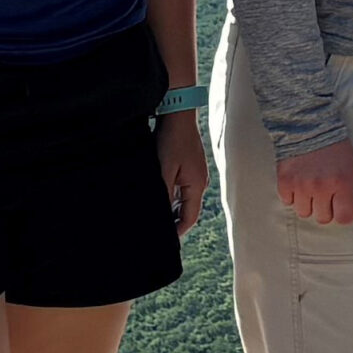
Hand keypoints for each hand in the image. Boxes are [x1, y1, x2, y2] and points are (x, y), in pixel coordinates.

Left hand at [156, 110, 208, 235]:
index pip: (189, 217)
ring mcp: (195, 172)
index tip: (164, 240)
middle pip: (187, 209)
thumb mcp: (164, 169)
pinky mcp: (189, 164)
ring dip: (170, 207)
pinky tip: (157, 192)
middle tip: (155, 229)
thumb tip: (159, 215)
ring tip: (153, 213)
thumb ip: (163, 193)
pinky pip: (181, 186)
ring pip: (182, 198)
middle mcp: (199, 181)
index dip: (177, 231)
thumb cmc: (172, 140)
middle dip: (173, 221)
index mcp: (196, 186)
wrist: (178, 112)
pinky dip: (170, 194)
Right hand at [276, 137, 352, 225]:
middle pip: (322, 218)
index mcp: (342, 183)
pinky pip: (288, 202)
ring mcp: (301, 186)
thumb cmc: (333, 145)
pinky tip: (297, 183)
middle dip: (324, 210)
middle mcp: (321, 187)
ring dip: (307, 203)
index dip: (342, 215)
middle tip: (324, 197)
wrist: (309, 126)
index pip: (343, 217)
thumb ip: (347, 189)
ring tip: (310, 188)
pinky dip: (292, 195)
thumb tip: (343, 210)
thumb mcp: (350, 165)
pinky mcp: (285, 182)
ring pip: (304, 212)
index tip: (340, 210)